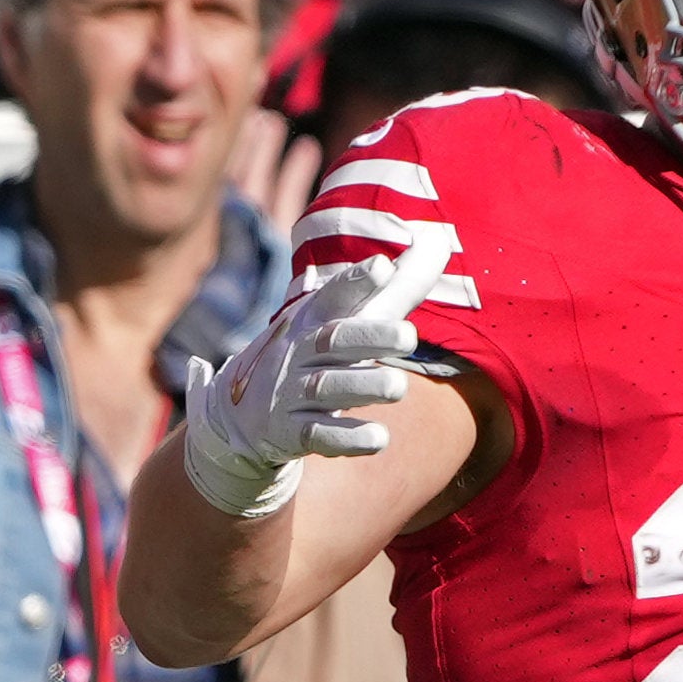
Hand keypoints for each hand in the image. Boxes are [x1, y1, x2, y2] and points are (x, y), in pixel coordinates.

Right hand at [177, 250, 432, 520]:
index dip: (356, 282)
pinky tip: (379, 439)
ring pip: (328, 388)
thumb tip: (440, 243)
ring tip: (399, 387)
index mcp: (314, 318)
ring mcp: (291, 392)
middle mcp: (300, 351)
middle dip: (371, 336)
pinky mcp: (290, 433)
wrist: (243, 417)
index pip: (334, 295)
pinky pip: (319, 435)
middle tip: (410, 336)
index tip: (383, 268)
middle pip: (334, 339)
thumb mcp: (344, 319)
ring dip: (364, 386)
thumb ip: (395, 290)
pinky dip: (348, 439)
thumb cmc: (313, 356)